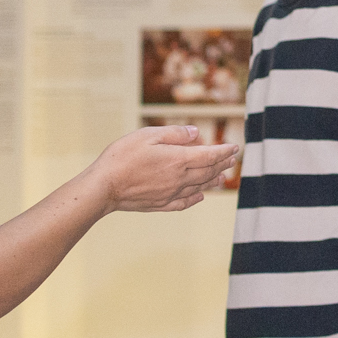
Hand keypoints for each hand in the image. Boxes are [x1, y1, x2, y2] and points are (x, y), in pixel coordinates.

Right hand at [87, 126, 240, 213]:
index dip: (224, 151)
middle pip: (208, 172)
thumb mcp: (147, 136)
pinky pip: (185, 202)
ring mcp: (171, 194)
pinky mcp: (160, 204)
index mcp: (178, 160)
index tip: (235, 148)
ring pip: (200, 187)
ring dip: (213, 181)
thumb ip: (174, 134)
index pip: (210, 156)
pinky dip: (196, 198)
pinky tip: (200, 196)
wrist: (102, 188)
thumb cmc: (122, 157)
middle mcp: (179, 179)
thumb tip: (196, 133)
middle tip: (231, 160)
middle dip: (222, 165)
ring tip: (222, 177)